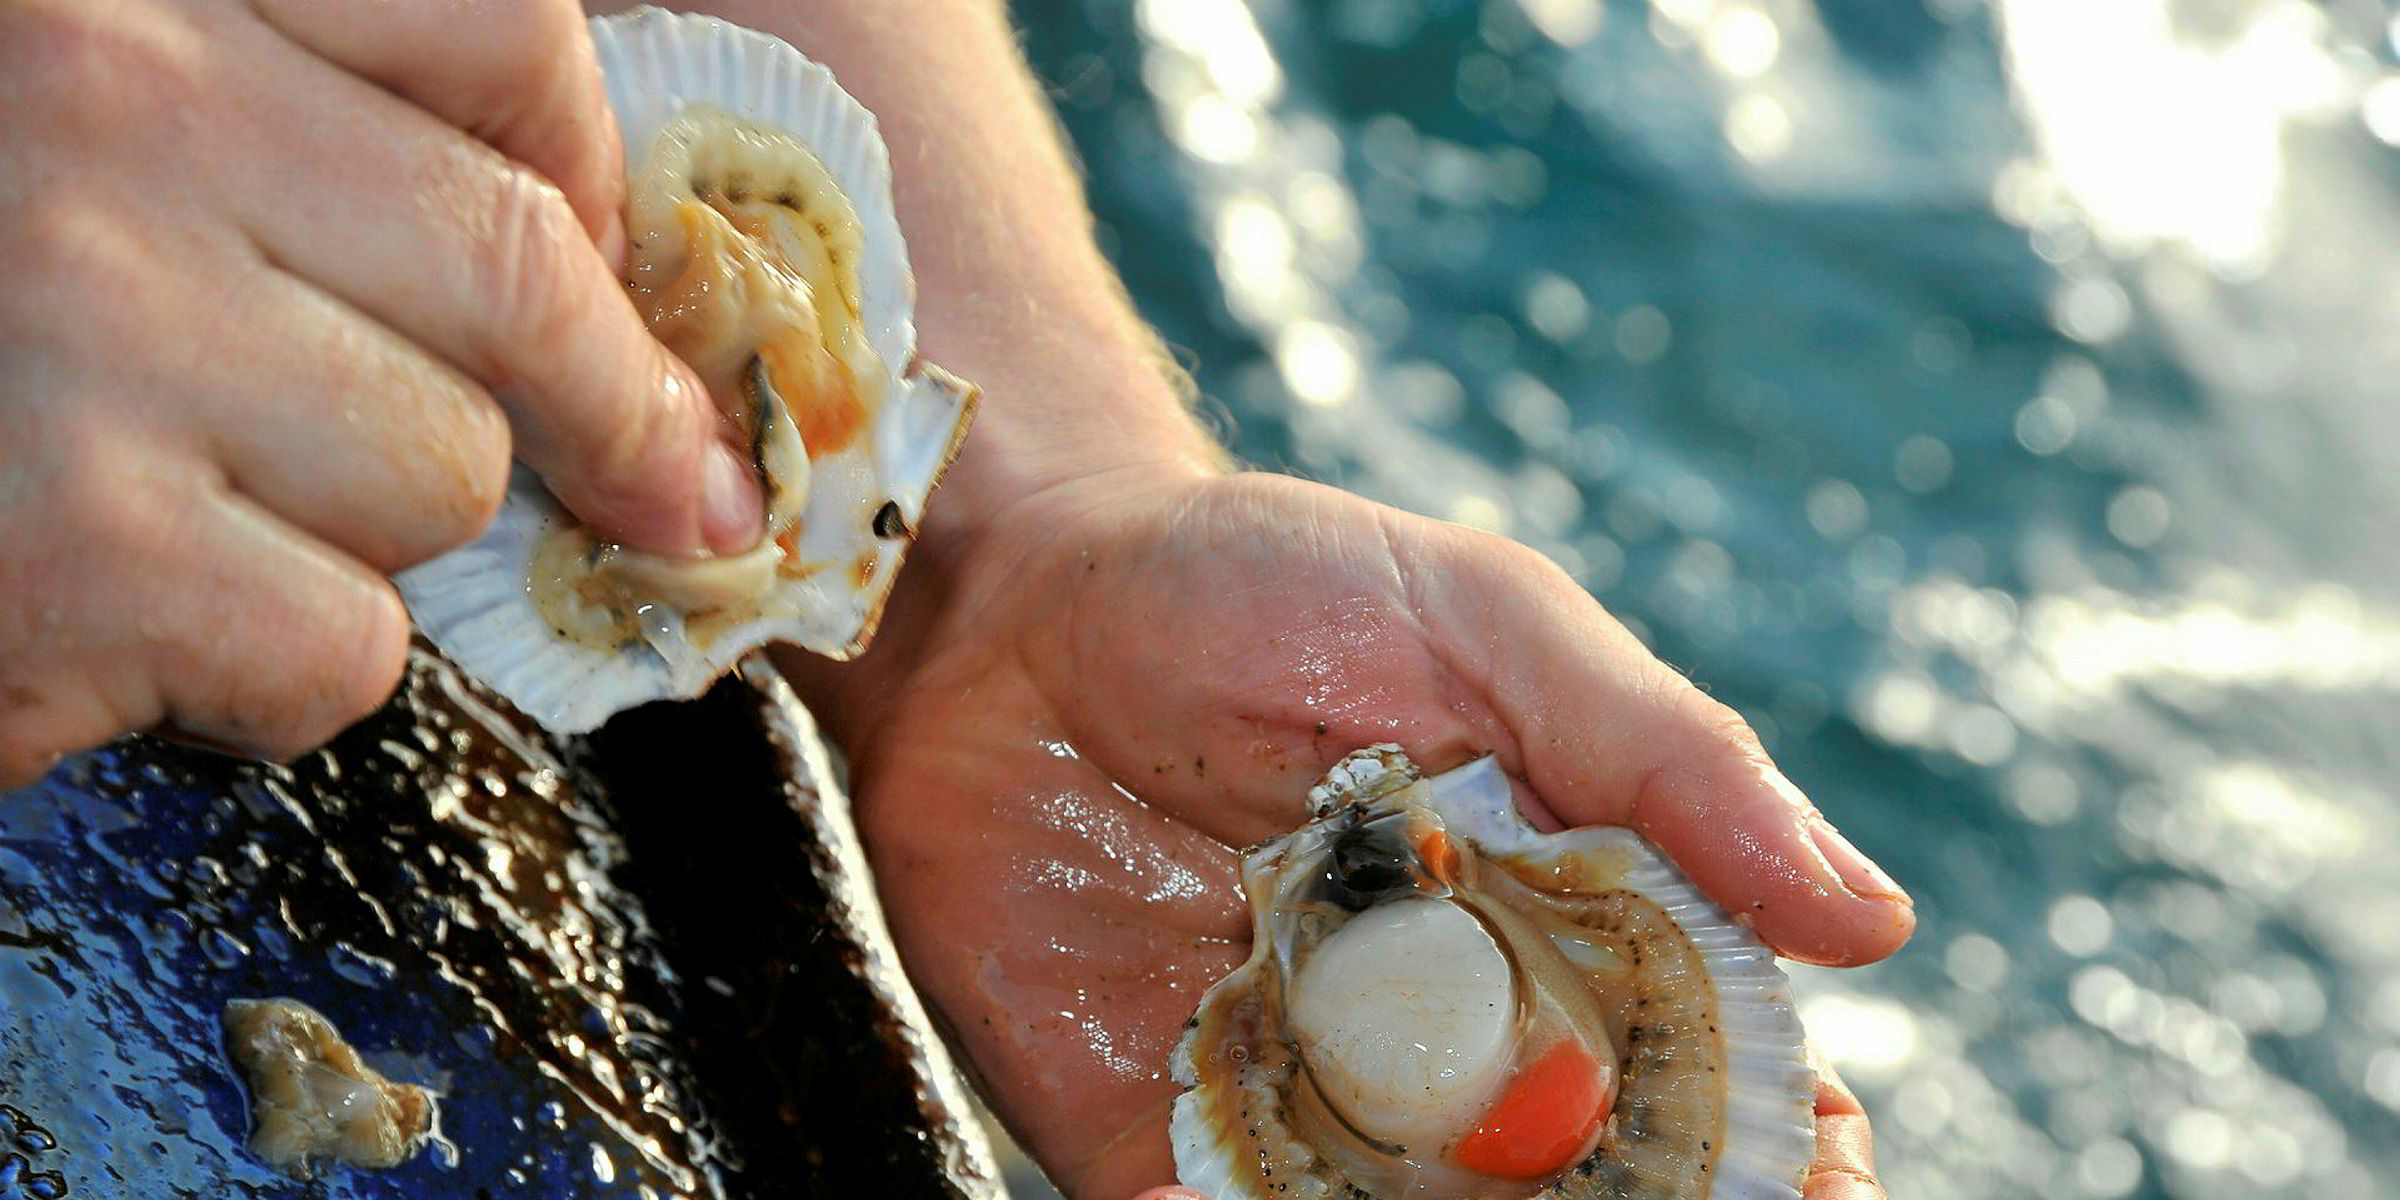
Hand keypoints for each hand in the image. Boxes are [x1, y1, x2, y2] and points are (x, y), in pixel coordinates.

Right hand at [0, 0, 759, 782]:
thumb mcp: (71, 114)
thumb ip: (292, 127)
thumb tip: (599, 249)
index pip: (497, 25)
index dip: (578, 164)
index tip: (604, 248)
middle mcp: (100, 100)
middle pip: (510, 267)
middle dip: (605, 396)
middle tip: (658, 468)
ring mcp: (83, 320)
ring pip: (444, 465)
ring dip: (375, 526)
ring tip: (214, 508)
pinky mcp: (69, 543)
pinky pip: (344, 639)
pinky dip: (277, 666)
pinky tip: (146, 619)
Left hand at [792, 468, 1911, 1197]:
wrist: (1002, 596)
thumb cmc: (1260, 582)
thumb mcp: (1484, 620)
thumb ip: (1659, 759)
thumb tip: (1866, 920)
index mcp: (1563, 920)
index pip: (1711, 1074)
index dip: (1779, 1147)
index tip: (1817, 1168)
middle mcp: (1453, 1034)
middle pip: (1581, 1188)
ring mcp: (1310, 1097)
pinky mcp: (1160, 1136)